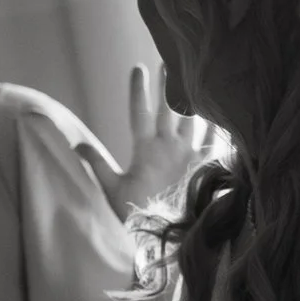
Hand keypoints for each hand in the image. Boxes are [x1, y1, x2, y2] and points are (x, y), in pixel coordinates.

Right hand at [85, 65, 213, 217]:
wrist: (168, 236)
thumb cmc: (137, 212)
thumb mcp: (112, 188)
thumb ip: (96, 163)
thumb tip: (75, 144)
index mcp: (145, 148)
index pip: (138, 111)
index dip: (138, 88)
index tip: (139, 68)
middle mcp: (169, 146)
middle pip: (169, 108)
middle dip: (168, 85)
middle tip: (170, 64)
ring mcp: (190, 155)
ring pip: (194, 119)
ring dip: (193, 102)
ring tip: (196, 85)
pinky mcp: (206, 166)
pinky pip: (215, 141)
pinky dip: (218, 128)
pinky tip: (224, 116)